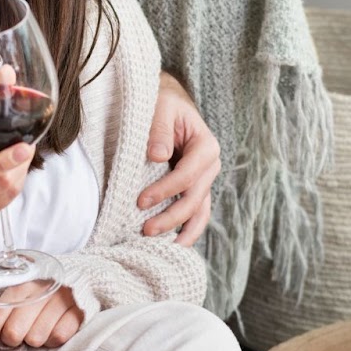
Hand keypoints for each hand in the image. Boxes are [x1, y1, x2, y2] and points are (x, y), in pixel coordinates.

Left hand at [0, 286, 83, 350]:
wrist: (76, 280)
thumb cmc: (33, 295)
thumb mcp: (8, 296)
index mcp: (18, 287)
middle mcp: (38, 291)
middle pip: (13, 334)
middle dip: (12, 339)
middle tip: (19, 332)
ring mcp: (60, 300)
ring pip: (35, 339)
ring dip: (34, 339)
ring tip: (38, 326)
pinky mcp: (77, 312)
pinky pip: (57, 338)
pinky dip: (53, 339)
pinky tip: (53, 328)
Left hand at [140, 72, 220, 244]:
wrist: (167, 103)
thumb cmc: (162, 103)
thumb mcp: (160, 107)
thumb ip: (159, 129)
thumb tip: (158, 155)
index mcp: (206, 145)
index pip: (189, 174)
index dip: (166, 190)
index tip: (141, 201)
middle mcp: (209, 166)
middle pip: (195, 198)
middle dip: (171, 217)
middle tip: (146, 231)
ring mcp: (203, 180)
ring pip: (199, 211)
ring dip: (181, 230)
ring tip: (163, 248)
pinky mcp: (193, 189)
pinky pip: (194, 213)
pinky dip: (185, 229)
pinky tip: (171, 245)